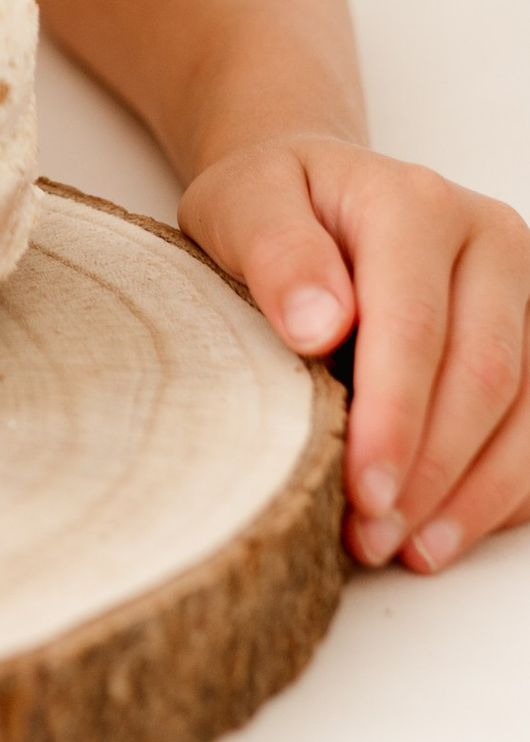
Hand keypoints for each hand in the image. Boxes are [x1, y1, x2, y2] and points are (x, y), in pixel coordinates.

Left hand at [180, 134, 529, 574]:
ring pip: (526, 413)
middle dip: (430, 471)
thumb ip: (274, 251)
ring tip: (405, 548)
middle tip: (372, 536)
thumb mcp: (240, 204)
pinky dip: (497, 493)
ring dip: (470, 495)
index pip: (415, 325)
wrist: (314, 193)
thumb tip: (318, 325)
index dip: (395, 418)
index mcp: (416, 204)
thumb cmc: (274, 204)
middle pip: (483, 375)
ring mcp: (523, 293)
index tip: (362, 490)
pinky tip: (442, 531)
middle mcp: (490, 240)